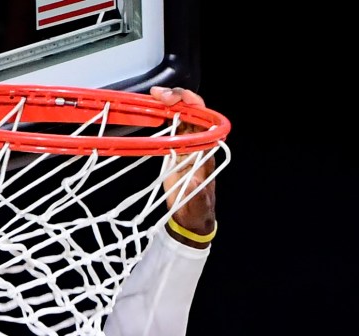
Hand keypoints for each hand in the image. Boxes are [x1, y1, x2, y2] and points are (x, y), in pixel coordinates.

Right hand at [149, 86, 220, 238]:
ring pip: (179, 115)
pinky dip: (160, 114)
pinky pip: (169, 125)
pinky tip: (150, 108)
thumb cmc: (197, 209)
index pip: (204, 120)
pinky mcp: (173, 147)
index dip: (194, 105)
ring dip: (167, 103)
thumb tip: (194, 181)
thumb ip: (196, 193)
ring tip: (152, 96)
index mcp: (208, 150)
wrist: (190, 217)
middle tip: (158, 95)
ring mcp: (185, 143)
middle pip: (190, 111)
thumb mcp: (198, 203)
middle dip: (177, 98)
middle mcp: (198, 142)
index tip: (179, 99)